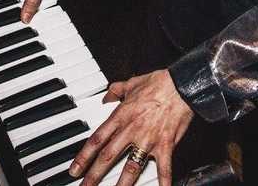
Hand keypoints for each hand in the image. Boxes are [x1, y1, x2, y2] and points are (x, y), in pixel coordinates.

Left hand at [69, 70, 193, 185]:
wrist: (182, 84)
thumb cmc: (159, 82)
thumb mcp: (133, 82)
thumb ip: (117, 90)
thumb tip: (107, 95)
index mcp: (122, 115)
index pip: (97, 140)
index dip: (83, 157)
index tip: (75, 170)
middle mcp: (132, 130)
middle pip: (108, 157)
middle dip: (94, 176)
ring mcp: (149, 140)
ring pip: (131, 167)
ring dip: (121, 185)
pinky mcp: (166, 145)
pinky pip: (164, 168)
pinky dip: (163, 182)